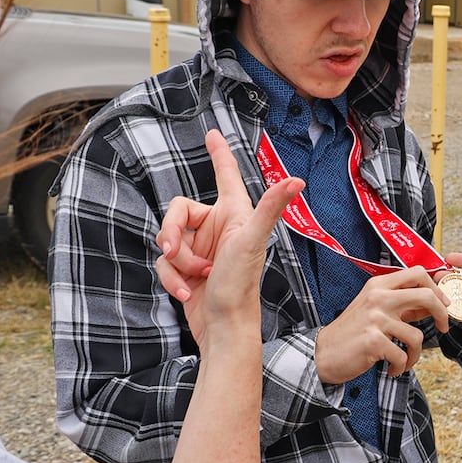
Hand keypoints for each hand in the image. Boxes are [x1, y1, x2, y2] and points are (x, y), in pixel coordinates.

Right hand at [154, 129, 302, 351]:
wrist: (224, 328)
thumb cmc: (241, 286)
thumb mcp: (252, 241)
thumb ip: (270, 208)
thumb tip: (297, 181)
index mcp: (234, 214)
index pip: (225, 175)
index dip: (219, 154)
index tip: (212, 134)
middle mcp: (217, 227)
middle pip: (177, 211)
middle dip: (172, 233)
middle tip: (174, 251)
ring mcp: (200, 248)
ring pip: (167, 239)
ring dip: (176, 262)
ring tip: (197, 277)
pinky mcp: (187, 269)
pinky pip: (164, 263)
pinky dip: (171, 278)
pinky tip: (187, 292)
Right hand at [314, 266, 451, 383]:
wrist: (323, 353)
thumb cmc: (352, 332)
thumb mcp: (375, 309)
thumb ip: (402, 304)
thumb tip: (435, 302)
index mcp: (379, 284)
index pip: (418, 273)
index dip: (437, 288)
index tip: (443, 303)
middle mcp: (378, 297)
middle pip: (426, 296)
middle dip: (441, 313)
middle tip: (443, 327)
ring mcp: (376, 318)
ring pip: (417, 334)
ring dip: (415, 354)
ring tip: (405, 360)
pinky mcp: (374, 340)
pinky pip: (403, 355)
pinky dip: (401, 366)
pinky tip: (392, 368)